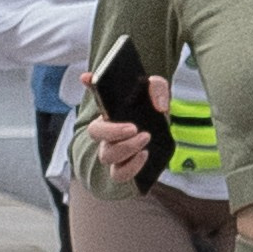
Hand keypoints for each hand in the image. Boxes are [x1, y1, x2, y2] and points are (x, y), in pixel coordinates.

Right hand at [83, 68, 169, 185]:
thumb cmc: (154, 115)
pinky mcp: (124, 169)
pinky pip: (119, 174)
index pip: (96, 95)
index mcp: (111, 111)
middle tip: (134, 128)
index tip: (87, 77)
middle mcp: (107, 133)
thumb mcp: (159, 96)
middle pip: (95, 133)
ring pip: (106, 155)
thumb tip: (158, 105)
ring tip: (145, 138)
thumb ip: (158, 90)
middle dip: (113, 131)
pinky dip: (130, 167)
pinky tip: (144, 155)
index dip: (90, 86)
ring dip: (126, 147)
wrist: (164, 139)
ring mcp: (114, 152)